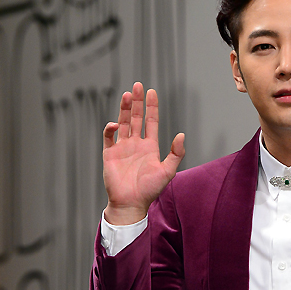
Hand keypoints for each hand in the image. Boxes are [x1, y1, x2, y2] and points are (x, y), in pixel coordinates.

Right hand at [103, 82, 184, 224]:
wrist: (131, 204)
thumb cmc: (150, 190)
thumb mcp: (168, 171)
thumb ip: (176, 153)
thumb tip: (181, 134)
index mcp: (150, 147)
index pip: (150, 122)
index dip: (151, 107)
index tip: (152, 92)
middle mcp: (136, 144)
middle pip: (136, 118)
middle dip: (137, 102)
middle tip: (137, 86)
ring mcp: (122, 148)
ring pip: (123, 123)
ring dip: (125, 109)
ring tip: (127, 95)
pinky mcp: (110, 154)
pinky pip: (109, 137)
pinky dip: (111, 129)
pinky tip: (116, 124)